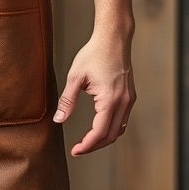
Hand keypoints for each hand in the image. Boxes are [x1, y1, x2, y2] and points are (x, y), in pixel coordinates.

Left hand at [53, 29, 135, 155]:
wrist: (113, 38)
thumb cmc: (93, 54)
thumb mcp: (75, 76)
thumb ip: (67, 100)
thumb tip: (58, 120)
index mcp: (110, 100)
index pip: (100, 132)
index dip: (87, 145)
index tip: (75, 150)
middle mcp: (124, 103)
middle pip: (111, 135)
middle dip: (95, 146)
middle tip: (78, 149)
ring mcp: (129, 100)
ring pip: (119, 129)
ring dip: (104, 138)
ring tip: (87, 141)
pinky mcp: (130, 95)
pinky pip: (122, 119)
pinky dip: (111, 127)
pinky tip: (99, 126)